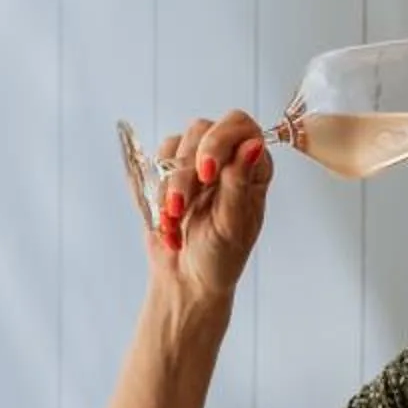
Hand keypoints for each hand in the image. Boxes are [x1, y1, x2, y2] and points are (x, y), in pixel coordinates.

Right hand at [152, 112, 272, 299]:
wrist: (186, 281)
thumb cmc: (219, 259)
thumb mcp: (232, 226)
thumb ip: (238, 184)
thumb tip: (252, 145)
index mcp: (253, 168)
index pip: (240, 126)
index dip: (219, 141)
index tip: (206, 173)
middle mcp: (226, 160)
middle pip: (202, 130)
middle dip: (186, 170)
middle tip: (180, 205)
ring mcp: (195, 165)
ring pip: (175, 147)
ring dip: (169, 186)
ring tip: (173, 219)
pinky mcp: (169, 175)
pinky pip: (154, 163)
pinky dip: (155, 192)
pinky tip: (165, 219)